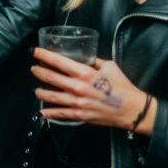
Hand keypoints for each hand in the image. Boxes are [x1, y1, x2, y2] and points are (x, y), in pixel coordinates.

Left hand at [31, 47, 152, 131]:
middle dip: (38, 71)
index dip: (44, 55)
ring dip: (40, 92)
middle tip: (34, 69)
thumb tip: (84, 57)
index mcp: (86, 73)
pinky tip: (43, 111)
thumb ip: (94, 61)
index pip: (58, 61)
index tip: (35, 52)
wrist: (133, 110)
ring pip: (50, 97)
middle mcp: (78, 87)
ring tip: (36, 89)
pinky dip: (49, 113)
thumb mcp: (109, 66)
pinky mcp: (80, 116)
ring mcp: (78, 103)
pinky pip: (60, 114)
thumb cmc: (123, 87)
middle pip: (50, 78)